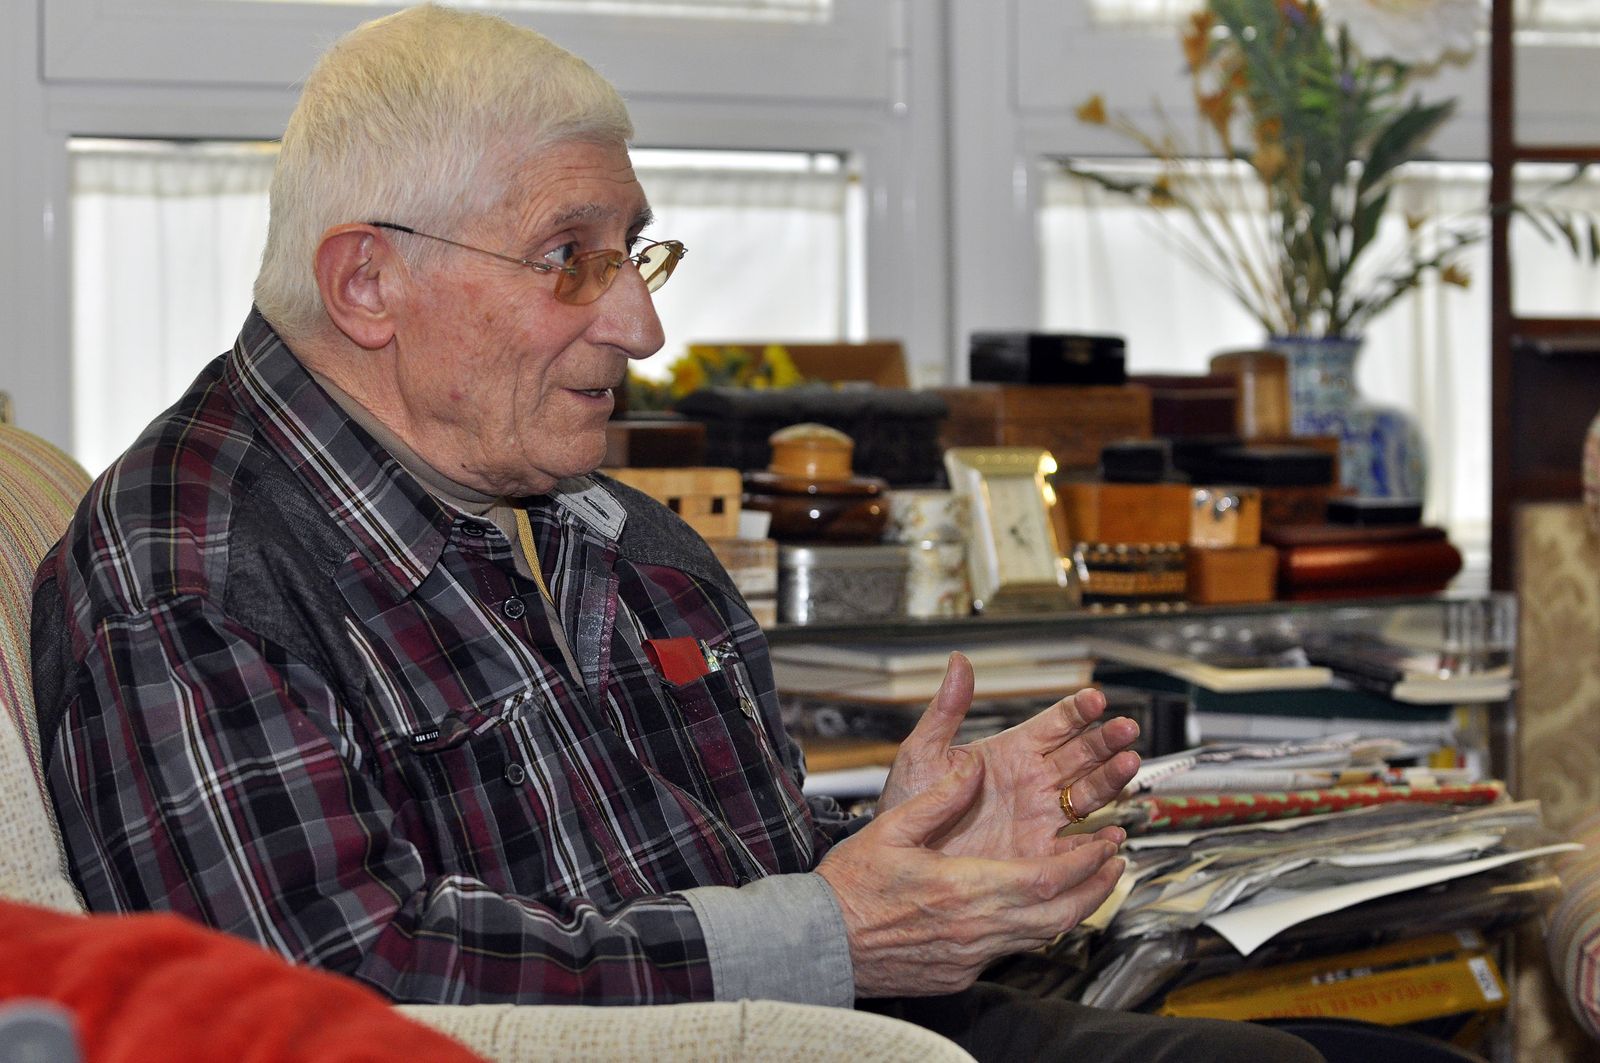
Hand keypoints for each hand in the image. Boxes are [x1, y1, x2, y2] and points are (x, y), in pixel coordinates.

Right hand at [817, 752, 1125, 997]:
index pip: (1046, 878)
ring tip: (1089, 882)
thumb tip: (973, 764)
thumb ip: (940, 796)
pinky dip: (1035, 927)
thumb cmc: (850, 887)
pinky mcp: (960, 972)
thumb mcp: (893, 828)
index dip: (1084, 861)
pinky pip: (1012, 950)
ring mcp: (969, 956)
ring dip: (1072, 908)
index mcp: (963, 889)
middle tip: (1114, 862)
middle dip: (1095, 887)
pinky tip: (1035, 908)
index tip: (1105, 842)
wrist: (820, 943)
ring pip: (1041, 936)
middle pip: (1058, 914)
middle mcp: (975, 929)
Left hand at [876, 652, 1139, 859]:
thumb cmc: (908, 804)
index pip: (1055, 724)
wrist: (901, 857)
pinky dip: (1098, 841)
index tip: (1096, 699)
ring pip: (1088, 792)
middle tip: (1126, 729)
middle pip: (1083, 755)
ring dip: (1112, 778)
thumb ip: (946, 709)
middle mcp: (1033, 781)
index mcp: (1011, 752)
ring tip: (1129, 763)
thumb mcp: (923, 753)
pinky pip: (1077, 846)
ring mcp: (1040, 817)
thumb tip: (958, 661)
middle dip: (1106, 740)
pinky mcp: (1039, 853)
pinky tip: (1112, 832)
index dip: (1078, 711)